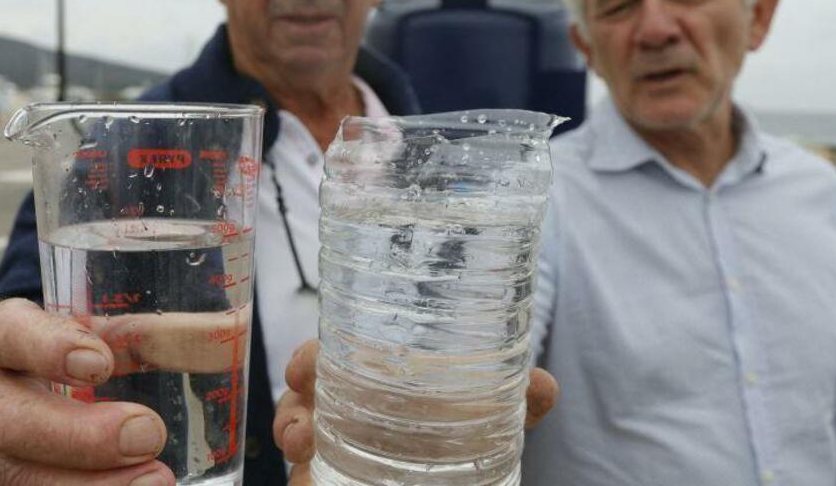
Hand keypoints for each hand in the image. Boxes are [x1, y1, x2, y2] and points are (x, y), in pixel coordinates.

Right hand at [0, 298, 174, 485]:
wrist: (12, 396)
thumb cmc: (69, 355)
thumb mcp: (98, 333)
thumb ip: (158, 332)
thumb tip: (233, 327)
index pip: (7, 335)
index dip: (49, 349)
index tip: (102, 363)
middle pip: (11, 423)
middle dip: (83, 437)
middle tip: (148, 434)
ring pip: (18, 483)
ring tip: (157, 481)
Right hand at [272, 339, 558, 484]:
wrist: (459, 468)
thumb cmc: (458, 421)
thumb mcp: (489, 411)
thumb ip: (516, 401)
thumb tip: (545, 386)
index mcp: (367, 377)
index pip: (323, 361)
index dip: (305, 361)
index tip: (302, 368)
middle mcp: (341, 410)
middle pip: (299, 405)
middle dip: (290, 412)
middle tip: (301, 428)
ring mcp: (335, 450)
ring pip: (297, 443)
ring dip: (293, 446)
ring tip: (304, 452)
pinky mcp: (332, 479)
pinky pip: (309, 479)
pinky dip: (306, 480)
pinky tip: (311, 480)